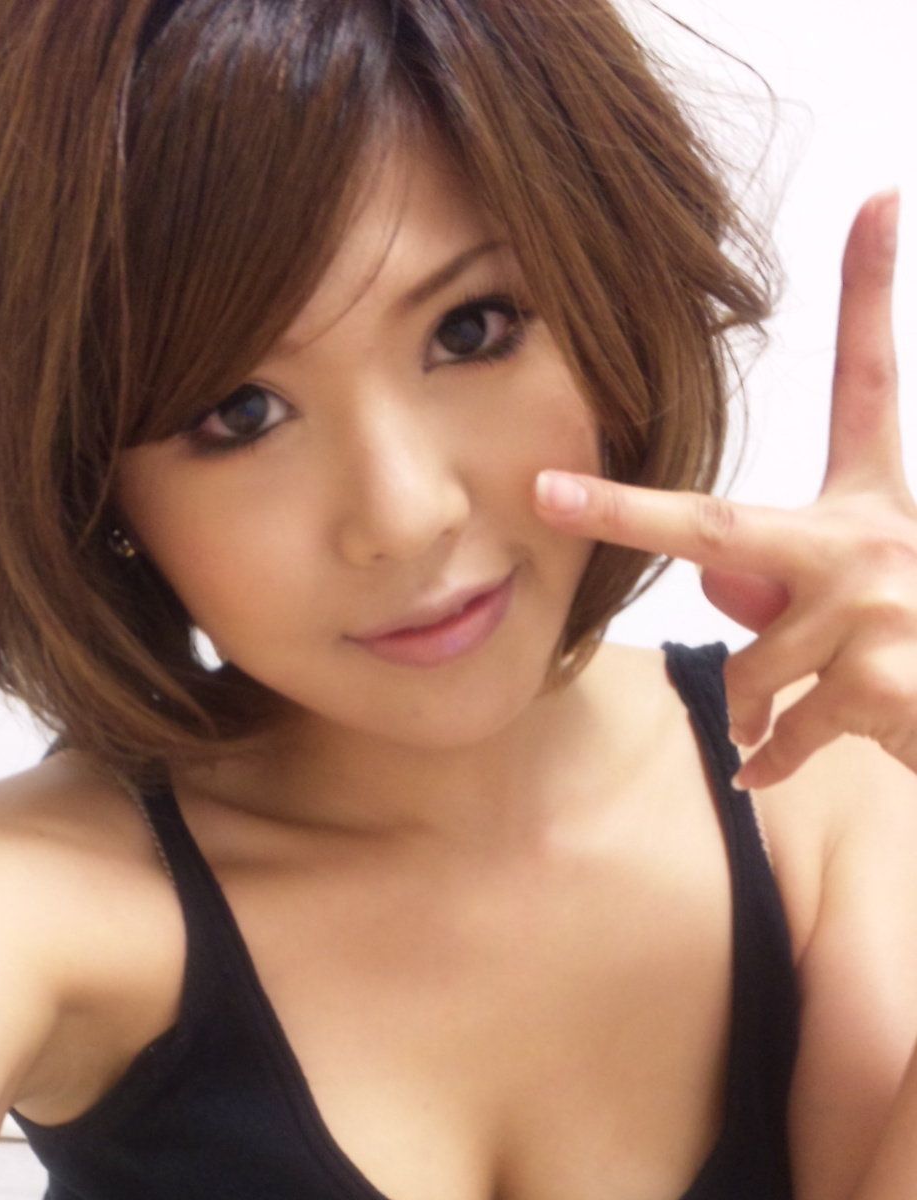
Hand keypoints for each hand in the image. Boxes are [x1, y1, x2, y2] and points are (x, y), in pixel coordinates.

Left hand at [534, 189, 916, 790]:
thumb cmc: (914, 651)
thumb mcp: (862, 598)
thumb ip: (781, 583)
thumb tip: (719, 587)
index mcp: (875, 504)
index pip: (871, 381)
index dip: (873, 291)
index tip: (880, 202)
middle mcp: (875, 542)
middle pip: (717, 532)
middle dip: (621, 514)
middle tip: (547, 496)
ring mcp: (875, 611)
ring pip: (745, 668)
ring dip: (752, 710)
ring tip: (794, 718)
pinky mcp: (876, 684)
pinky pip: (774, 733)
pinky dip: (768, 761)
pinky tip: (772, 769)